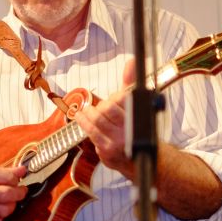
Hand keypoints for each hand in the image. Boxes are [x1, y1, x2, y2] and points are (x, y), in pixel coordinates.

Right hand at [0, 165, 28, 220]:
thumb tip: (22, 170)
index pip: (5, 177)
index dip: (16, 178)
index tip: (19, 179)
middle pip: (7, 194)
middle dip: (19, 193)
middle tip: (21, 191)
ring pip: (4, 210)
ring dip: (11, 206)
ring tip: (7, 201)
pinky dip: (0, 216)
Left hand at [74, 58, 135, 176]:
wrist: (140, 159)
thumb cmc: (137, 129)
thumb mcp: (138, 105)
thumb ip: (131, 83)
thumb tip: (132, 61)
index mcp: (141, 116)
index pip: (124, 99)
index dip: (116, 97)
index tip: (114, 98)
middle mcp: (131, 129)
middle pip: (108, 108)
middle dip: (102, 105)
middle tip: (101, 106)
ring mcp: (118, 141)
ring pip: (98, 119)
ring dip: (89, 112)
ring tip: (86, 110)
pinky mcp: (107, 150)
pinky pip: (91, 132)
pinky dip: (83, 121)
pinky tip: (80, 116)